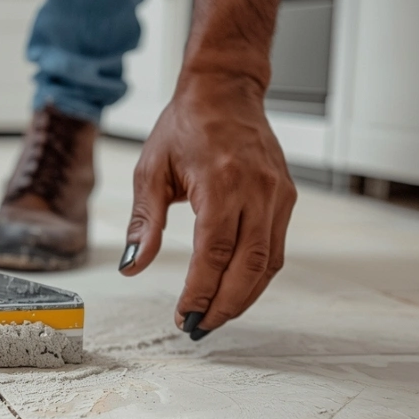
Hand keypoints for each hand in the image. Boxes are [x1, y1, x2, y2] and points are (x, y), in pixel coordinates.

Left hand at [120, 73, 297, 338]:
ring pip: (268, 263)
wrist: (224, 90)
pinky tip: (235, 290)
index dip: (200, 291)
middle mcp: (256, 190)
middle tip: (198, 328)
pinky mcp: (286, 197)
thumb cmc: (184, 125)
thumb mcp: (150, 170)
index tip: (183, 315)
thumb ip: (143, 222)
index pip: (213, 253)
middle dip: (224, 305)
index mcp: (221, 182)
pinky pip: (275, 248)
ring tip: (214, 317)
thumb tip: (132, 265)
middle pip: (248, 266)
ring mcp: (277, 194)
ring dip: (244, 297)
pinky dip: (257, 276)